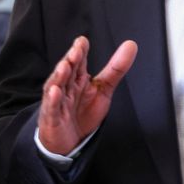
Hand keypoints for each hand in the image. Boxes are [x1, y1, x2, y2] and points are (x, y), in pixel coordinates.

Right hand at [38, 36, 137, 154]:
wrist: (71, 142)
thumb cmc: (84, 112)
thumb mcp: (104, 89)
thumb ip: (116, 68)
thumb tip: (131, 44)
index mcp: (78, 78)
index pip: (78, 62)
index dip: (80, 51)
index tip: (83, 41)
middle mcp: (66, 87)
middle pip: (67, 71)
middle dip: (71, 60)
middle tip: (76, 50)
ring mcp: (57, 102)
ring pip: (56, 87)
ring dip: (59, 76)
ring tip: (65, 66)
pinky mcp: (53, 119)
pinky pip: (52, 109)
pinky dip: (52, 101)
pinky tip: (55, 92)